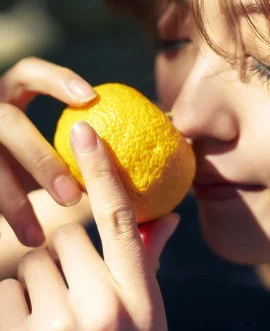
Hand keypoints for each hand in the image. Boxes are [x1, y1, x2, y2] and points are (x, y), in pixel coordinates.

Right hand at [0, 58, 95, 246]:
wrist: (0, 189)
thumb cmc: (41, 168)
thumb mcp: (66, 161)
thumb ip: (109, 173)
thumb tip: (171, 211)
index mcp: (13, 98)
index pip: (29, 73)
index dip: (55, 79)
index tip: (90, 98)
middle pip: (7, 121)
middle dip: (39, 156)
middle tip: (73, 196)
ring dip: (16, 198)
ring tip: (43, 234)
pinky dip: (9, 215)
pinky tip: (31, 238)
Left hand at [0, 122, 179, 329]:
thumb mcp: (146, 312)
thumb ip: (149, 259)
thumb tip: (170, 215)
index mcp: (137, 296)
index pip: (120, 218)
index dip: (102, 169)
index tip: (84, 130)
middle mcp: (103, 308)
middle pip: (64, 239)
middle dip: (63, 257)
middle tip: (71, 291)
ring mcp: (58, 328)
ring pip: (31, 264)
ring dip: (37, 284)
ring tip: (52, 320)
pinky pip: (4, 291)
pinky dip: (11, 305)